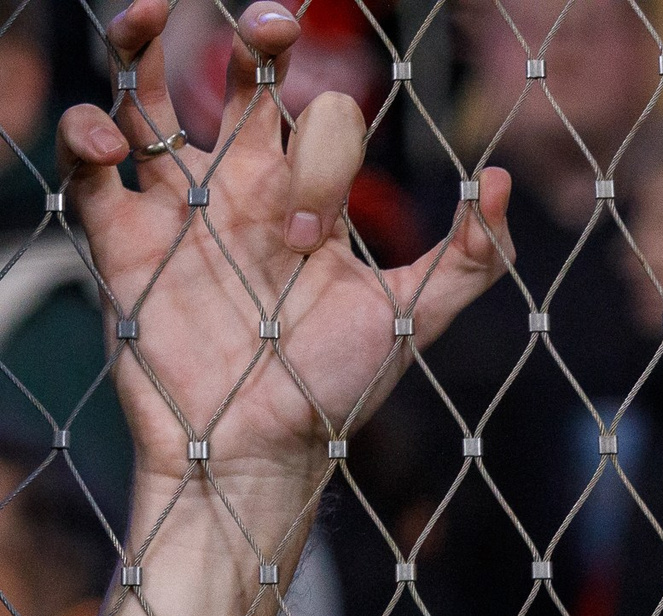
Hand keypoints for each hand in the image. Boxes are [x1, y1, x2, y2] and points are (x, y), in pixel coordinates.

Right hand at [63, 0, 511, 492]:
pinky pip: (88, 164)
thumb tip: (502, 181)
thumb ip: (469, 260)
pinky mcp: (119, 240)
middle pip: (232, 85)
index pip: (313, 117)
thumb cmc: (337, 389)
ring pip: (144, 99)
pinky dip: (87, 132)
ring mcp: (177, 210)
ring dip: (139, 46)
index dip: (326, 130)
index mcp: (305, 197)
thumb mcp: (412, 320)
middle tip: (268, 20)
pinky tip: (112, 140)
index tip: (324, 212)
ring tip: (150, 11)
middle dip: (249, 42)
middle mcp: (238, 191)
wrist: (261, 452)